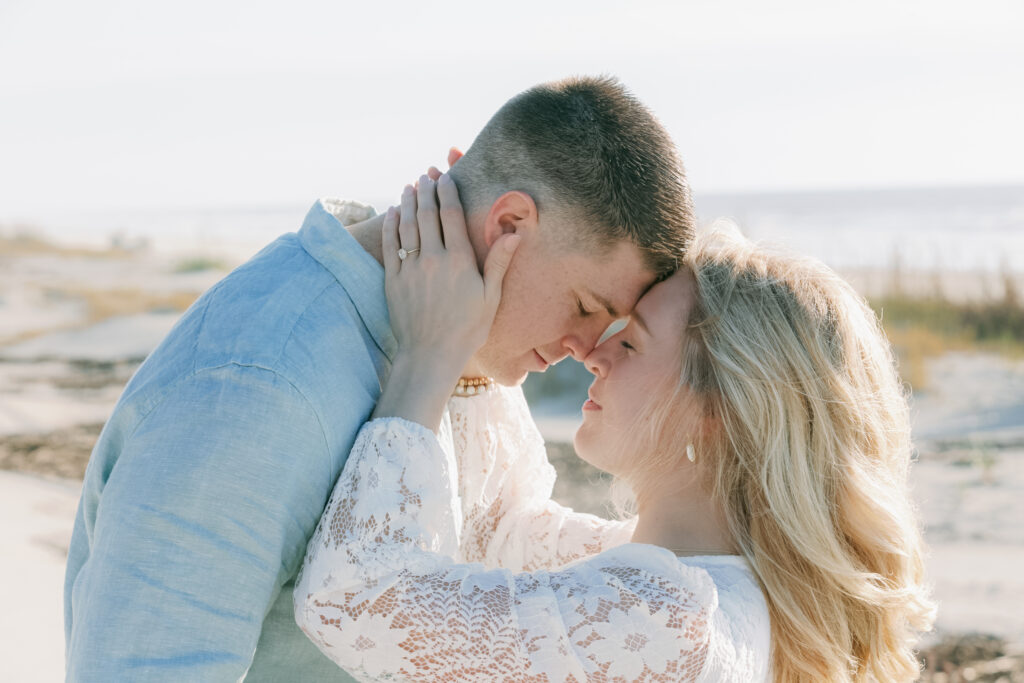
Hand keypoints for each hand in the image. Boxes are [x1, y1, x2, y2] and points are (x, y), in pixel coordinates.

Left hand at [382, 173, 519, 380]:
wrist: (431, 355)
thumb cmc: (467, 329)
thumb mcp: (490, 297)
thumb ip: (499, 262)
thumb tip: (515, 233)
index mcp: (460, 261)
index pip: (452, 215)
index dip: (447, 191)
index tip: (445, 176)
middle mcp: (433, 259)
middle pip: (427, 214)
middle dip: (426, 190)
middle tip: (425, 175)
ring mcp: (410, 268)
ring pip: (407, 225)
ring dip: (408, 202)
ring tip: (410, 186)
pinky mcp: (393, 280)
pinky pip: (390, 245)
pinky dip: (391, 225)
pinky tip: (393, 213)